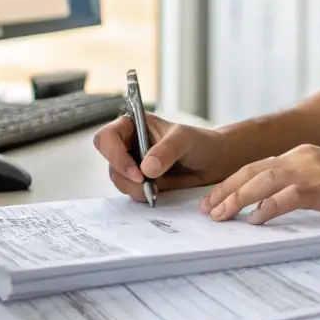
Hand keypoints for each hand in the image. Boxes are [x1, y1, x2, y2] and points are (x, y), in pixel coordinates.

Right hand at [94, 113, 227, 202]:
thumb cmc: (199, 142)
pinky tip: (158, 191)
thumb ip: (167, 150)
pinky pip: (130, 191)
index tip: (137, 171)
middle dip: (126, 176)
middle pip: (110, 162)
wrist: (213, 163)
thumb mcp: (185, 139)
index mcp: (133, 125)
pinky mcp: (140, 181)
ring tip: (157, 187)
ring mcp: (133, 163)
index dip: (115, 155)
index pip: (107, 137)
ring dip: (135, 188)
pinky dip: (142, 195)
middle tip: (147, 183)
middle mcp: (128, 143)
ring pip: (119, 180)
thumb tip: (146, 168)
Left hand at [198, 144, 319, 226]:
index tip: (214, 199)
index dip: (232, 183)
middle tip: (207, 209)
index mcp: (300, 155)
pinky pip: (287, 196)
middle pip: (253, 171)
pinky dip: (267, 208)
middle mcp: (301, 157)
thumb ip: (296, 186)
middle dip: (226, 190)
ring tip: (222, 216)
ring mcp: (311, 170)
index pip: (256, 167)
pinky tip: (254, 220)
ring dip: (238, 199)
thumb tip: (267, 205)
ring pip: (263, 181)